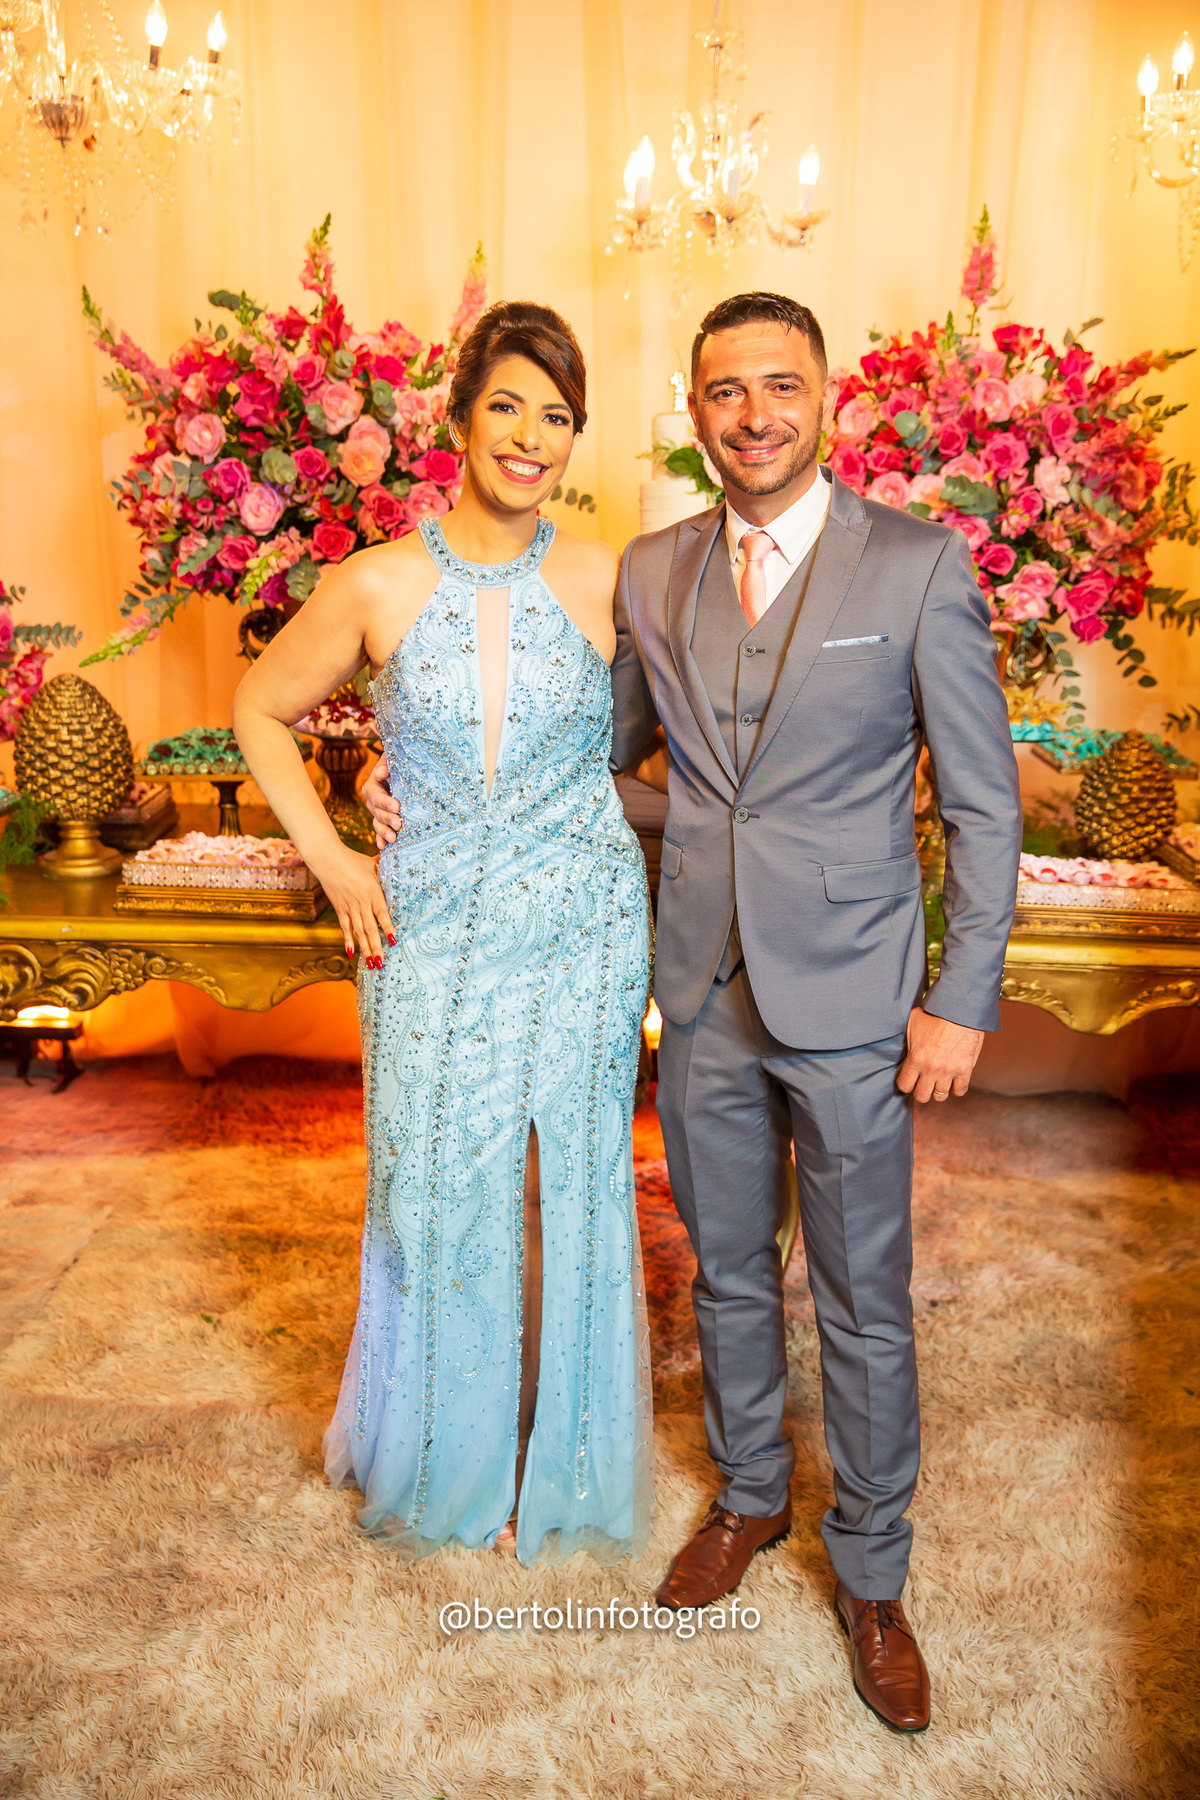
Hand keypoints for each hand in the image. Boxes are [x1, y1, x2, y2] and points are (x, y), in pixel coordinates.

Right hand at [312, 843, 394, 967]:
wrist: (327, 860)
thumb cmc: (352, 859)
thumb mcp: (372, 863)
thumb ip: (385, 869)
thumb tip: (400, 863)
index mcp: (372, 892)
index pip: (382, 914)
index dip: (388, 928)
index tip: (393, 941)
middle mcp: (361, 903)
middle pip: (370, 929)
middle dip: (377, 947)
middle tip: (382, 963)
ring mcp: (349, 908)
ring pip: (359, 932)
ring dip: (365, 949)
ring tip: (371, 964)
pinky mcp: (340, 909)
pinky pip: (345, 928)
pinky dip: (348, 941)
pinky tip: (351, 953)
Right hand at [362, 753, 400, 849]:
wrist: (402, 775)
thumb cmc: (399, 766)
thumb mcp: (393, 761)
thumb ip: (387, 764)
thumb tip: (381, 773)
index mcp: (372, 786)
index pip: (376, 795)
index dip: (385, 802)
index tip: (397, 807)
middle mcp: (372, 801)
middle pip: (377, 811)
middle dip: (388, 818)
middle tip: (399, 823)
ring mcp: (376, 813)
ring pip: (378, 823)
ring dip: (384, 831)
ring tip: (393, 838)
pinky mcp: (382, 822)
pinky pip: (379, 832)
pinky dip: (381, 839)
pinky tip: (383, 846)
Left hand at [895, 1007, 982, 1103]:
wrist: (960, 1010)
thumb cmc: (936, 1013)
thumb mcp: (913, 1023)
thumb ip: (907, 1039)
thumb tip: (900, 1041)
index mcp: (916, 1058)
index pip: (905, 1085)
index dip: (906, 1085)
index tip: (910, 1081)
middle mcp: (931, 1068)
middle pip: (921, 1096)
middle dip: (921, 1091)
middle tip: (923, 1084)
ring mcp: (949, 1071)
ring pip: (940, 1096)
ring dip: (938, 1090)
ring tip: (939, 1082)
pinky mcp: (965, 1070)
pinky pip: (960, 1091)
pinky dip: (956, 1088)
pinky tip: (954, 1081)